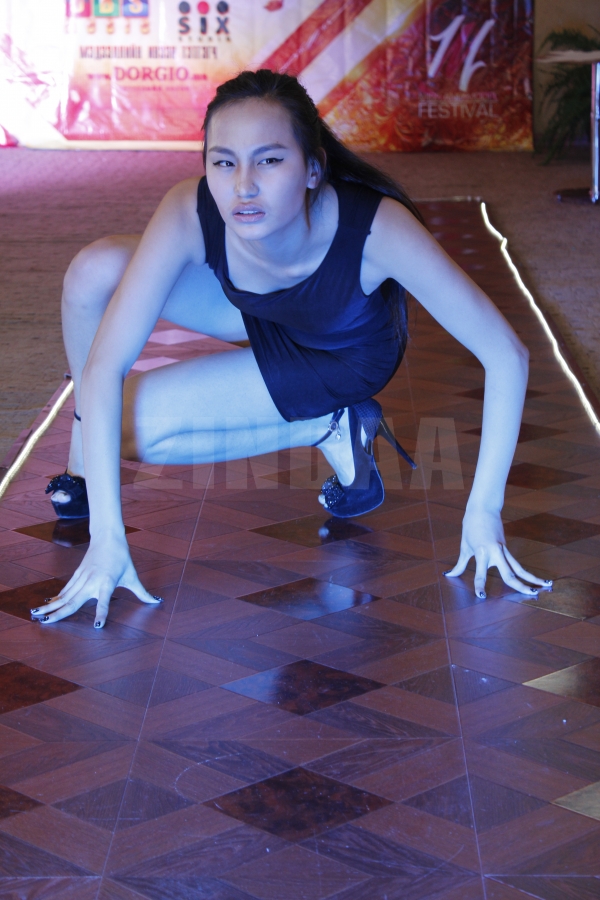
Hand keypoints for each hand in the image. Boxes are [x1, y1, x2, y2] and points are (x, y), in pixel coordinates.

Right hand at [30, 534, 161, 627]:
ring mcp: (82, 578)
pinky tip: (48, 605)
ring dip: (51, 606)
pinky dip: (56, 598)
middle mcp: (92, 582)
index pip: (105, 601)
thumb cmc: (122, 557)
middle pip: (73, 600)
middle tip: (45, 623)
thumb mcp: (132, 576)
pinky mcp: (77, 574)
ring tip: (37, 615)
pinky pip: (66, 589)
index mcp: (107, 583)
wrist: (108, 537)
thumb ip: (142, 592)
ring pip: (65, 595)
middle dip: (58, 613)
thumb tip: (156, 601)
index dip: (102, 612)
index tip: (98, 625)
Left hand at [444, 507, 551, 598]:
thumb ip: (459, 564)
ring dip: (532, 578)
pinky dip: (526, 572)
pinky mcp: (507, 549)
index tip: (481, 596)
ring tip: (546, 587)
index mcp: (482, 552)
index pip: (481, 573)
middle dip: (519, 585)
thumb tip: (449, 575)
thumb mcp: (464, 546)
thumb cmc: (471, 527)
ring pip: (519, 568)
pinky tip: (537, 579)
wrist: (483, 509)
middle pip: (509, 573)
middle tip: (530, 595)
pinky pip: (517, 563)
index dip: (480, 585)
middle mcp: (495, 552)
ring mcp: (503, 550)